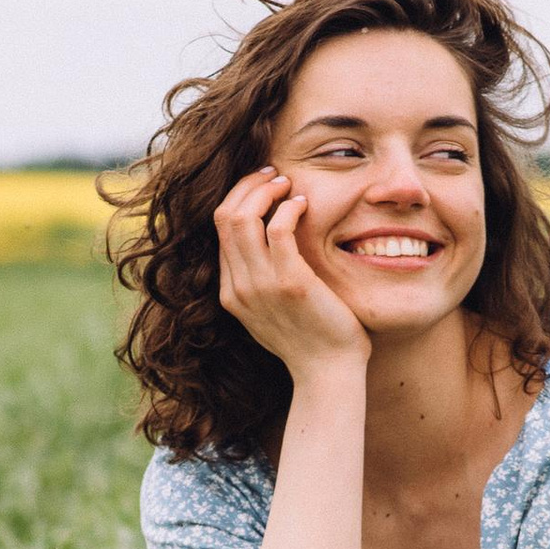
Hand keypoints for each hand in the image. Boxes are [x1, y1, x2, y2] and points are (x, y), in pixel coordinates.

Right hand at [213, 168, 368, 378]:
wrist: (328, 373)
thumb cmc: (311, 340)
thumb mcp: (272, 312)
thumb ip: (261, 282)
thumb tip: (267, 246)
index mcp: (231, 293)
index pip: (220, 230)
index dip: (240, 198)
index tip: (263, 186)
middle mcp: (239, 287)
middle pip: (225, 217)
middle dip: (248, 186)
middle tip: (273, 175)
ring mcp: (261, 286)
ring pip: (243, 218)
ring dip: (265, 191)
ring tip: (286, 184)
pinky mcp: (290, 283)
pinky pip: (278, 229)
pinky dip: (288, 208)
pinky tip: (303, 205)